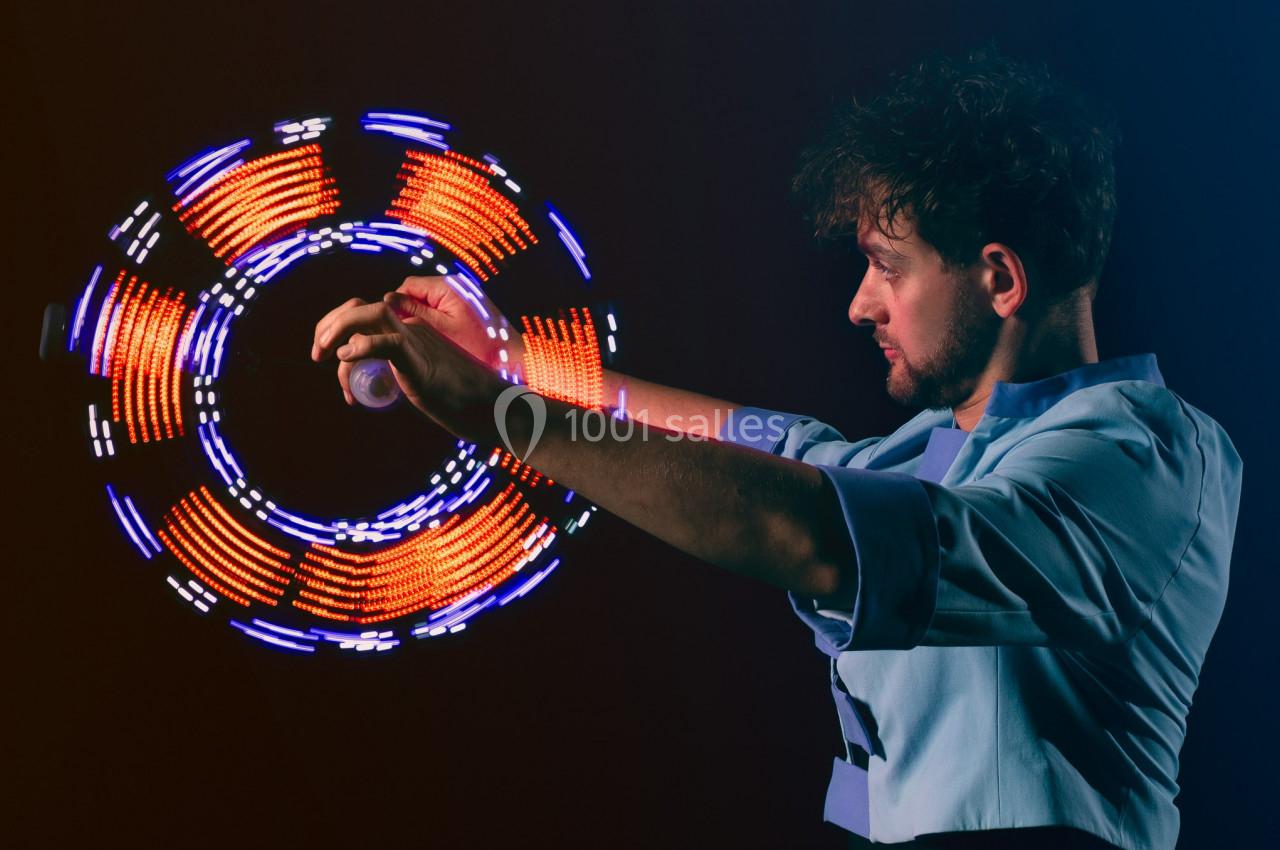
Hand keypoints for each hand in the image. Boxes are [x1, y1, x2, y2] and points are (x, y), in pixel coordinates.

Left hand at [311, 291, 506, 442]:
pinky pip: (387, 343)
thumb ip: (394, 374)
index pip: (365, 315)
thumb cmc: (458, 399)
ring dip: (337, 329)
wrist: (490, 405)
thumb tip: (367, 383)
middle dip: (330, 325)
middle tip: (318, 354)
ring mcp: (416, 340)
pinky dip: (363, 346)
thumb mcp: (417, 381)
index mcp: (409, 331)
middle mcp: (410, 328)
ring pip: (370, 315)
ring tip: (323, 354)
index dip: (338, 328)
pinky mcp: (419, 359)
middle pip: (361, 308)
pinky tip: (346, 357)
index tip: (328, 358)